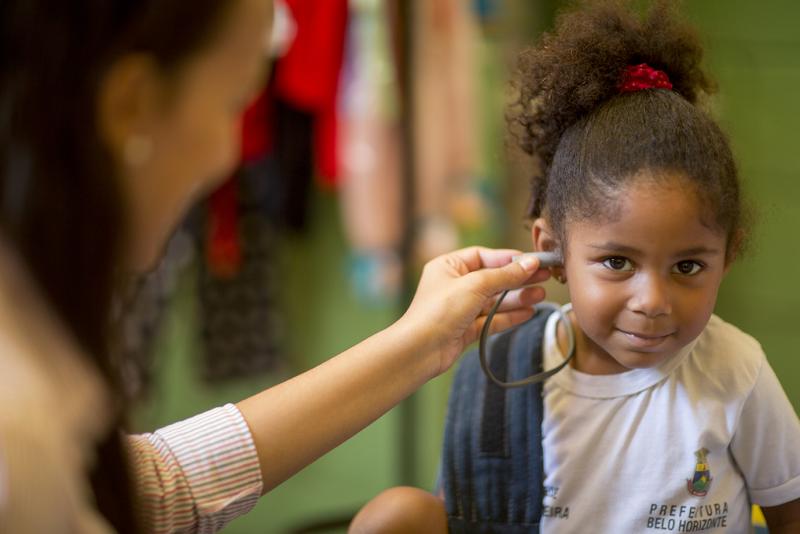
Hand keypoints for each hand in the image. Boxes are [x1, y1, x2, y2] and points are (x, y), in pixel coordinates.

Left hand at [399, 246, 551, 376]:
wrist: (420, 350)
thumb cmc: (439, 311)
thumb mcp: (475, 285)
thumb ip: (505, 275)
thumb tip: (530, 263)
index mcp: (448, 267)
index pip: (483, 256)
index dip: (508, 258)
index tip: (533, 261)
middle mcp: (454, 286)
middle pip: (492, 278)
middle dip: (518, 278)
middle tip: (545, 276)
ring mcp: (460, 308)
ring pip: (494, 300)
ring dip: (518, 297)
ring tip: (541, 294)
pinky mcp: (466, 329)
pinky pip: (492, 319)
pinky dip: (510, 316)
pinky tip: (529, 312)